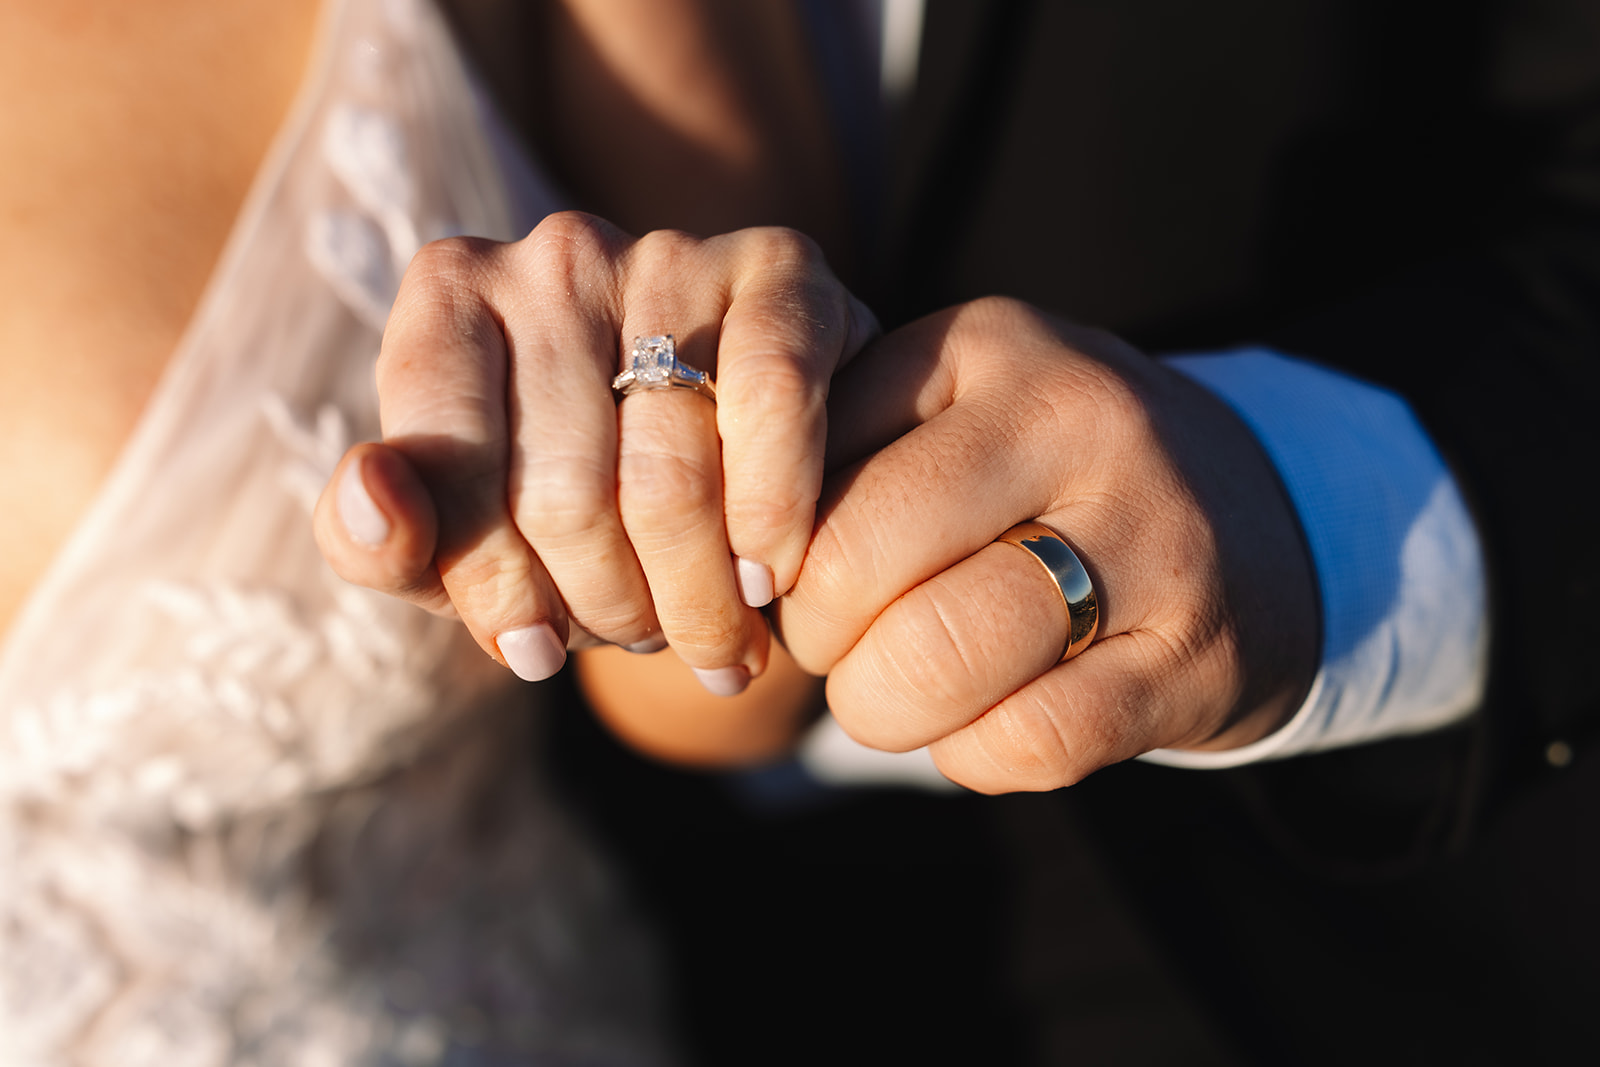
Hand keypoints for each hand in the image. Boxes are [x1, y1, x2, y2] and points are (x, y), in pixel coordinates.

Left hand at [314, 212, 874, 692]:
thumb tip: (370, 489)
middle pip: (565, 494)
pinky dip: (769, 522)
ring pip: (670, 476)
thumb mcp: (454, 546)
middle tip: (634, 640)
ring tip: (704, 636)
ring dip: (693, 597)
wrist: (725, 459)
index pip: (445, 466)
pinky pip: (769, 409)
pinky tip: (764, 574)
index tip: (529, 650)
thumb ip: (377, 540)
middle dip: (602, 605)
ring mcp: (671, 253)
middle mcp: (554, 253)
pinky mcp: (779, 268)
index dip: (492, 581)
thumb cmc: (568, 509)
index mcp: (447, 296)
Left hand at [771, 297, 1318, 791]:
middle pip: (858, 561)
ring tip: (893, 690)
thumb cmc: (1045, 470)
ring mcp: (1151, 538)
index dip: (762, 546)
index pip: (803, 455)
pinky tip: (982, 724)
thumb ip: (837, 443)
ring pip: (935, 657)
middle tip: (832, 645)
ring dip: (880, 707)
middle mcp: (1077, 419)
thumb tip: (707, 543)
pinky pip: (1026, 740)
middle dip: (812, 636)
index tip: (779, 579)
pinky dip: (970, 754)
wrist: (1254, 518)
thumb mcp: (953, 407)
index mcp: (988, 345)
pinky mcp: (1192, 657)